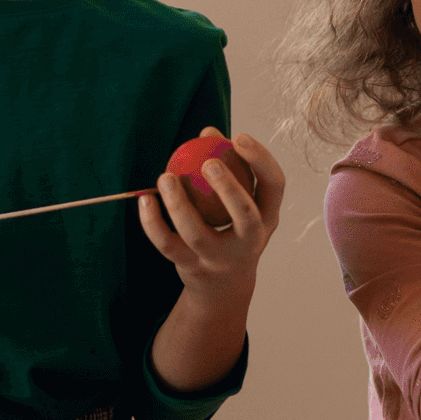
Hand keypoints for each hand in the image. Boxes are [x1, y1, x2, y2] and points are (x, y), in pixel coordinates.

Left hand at [138, 129, 283, 295]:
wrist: (223, 288)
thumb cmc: (231, 231)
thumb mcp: (240, 204)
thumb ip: (228, 167)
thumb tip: (208, 131)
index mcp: (267, 218)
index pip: (274, 186)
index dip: (261, 160)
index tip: (238, 136)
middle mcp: (249, 242)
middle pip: (245, 216)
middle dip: (229, 188)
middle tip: (208, 161)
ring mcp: (219, 259)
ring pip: (198, 233)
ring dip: (179, 204)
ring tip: (165, 177)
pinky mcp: (191, 268)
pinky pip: (168, 245)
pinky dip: (153, 223)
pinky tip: (145, 200)